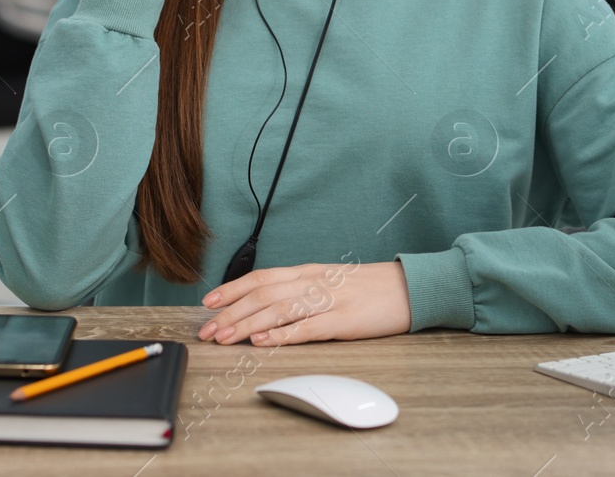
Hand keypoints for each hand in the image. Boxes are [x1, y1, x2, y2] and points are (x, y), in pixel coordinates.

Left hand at [196, 261, 411, 346]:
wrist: (407, 288)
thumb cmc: (368, 288)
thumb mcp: (329, 281)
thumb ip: (301, 289)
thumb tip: (267, 303)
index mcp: (308, 272)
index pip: (261, 278)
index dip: (232, 289)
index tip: (207, 302)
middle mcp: (313, 282)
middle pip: (262, 295)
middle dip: (230, 312)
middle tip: (206, 329)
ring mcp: (328, 301)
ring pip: (277, 310)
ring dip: (246, 324)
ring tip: (224, 337)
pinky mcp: (343, 321)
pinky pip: (307, 327)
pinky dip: (281, 335)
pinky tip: (262, 342)